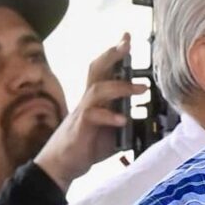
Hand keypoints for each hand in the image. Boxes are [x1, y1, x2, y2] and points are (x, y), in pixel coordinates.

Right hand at [31, 38, 133, 185]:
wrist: (61, 166)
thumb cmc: (85, 147)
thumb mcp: (111, 132)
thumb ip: (124, 122)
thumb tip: (144, 119)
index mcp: (95, 99)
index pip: (104, 70)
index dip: (114, 53)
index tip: (126, 38)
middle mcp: (88, 100)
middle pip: (97, 69)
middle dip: (113, 54)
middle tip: (128, 43)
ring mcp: (83, 112)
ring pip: (99, 89)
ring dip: (121, 86)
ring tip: (142, 88)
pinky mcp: (80, 127)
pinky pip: (93, 115)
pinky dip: (109, 116)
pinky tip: (122, 120)